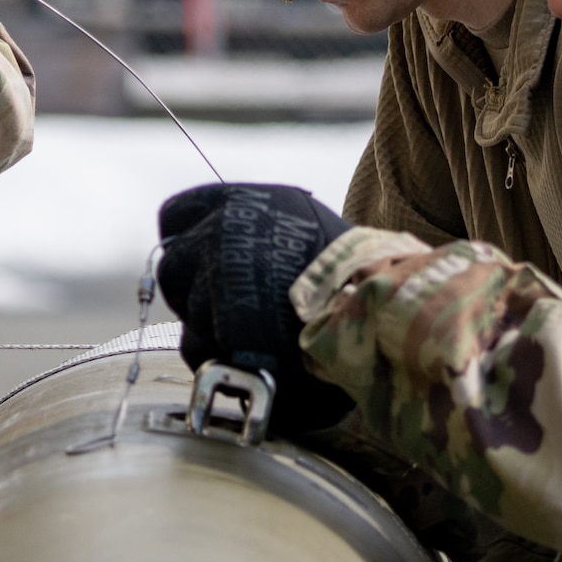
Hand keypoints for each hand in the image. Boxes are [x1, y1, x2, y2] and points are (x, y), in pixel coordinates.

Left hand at [156, 182, 355, 433]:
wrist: (386, 308)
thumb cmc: (353, 272)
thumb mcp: (300, 226)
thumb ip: (251, 236)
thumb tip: (210, 254)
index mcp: (244, 203)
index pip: (177, 215)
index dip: (189, 244)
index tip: (205, 267)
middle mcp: (224, 231)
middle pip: (174, 267)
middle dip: (195, 292)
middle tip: (238, 311)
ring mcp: (221, 276)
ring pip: (187, 312)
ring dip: (212, 328)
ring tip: (263, 335)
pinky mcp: (228, 323)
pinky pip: (200, 349)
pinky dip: (222, 358)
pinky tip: (260, 358)